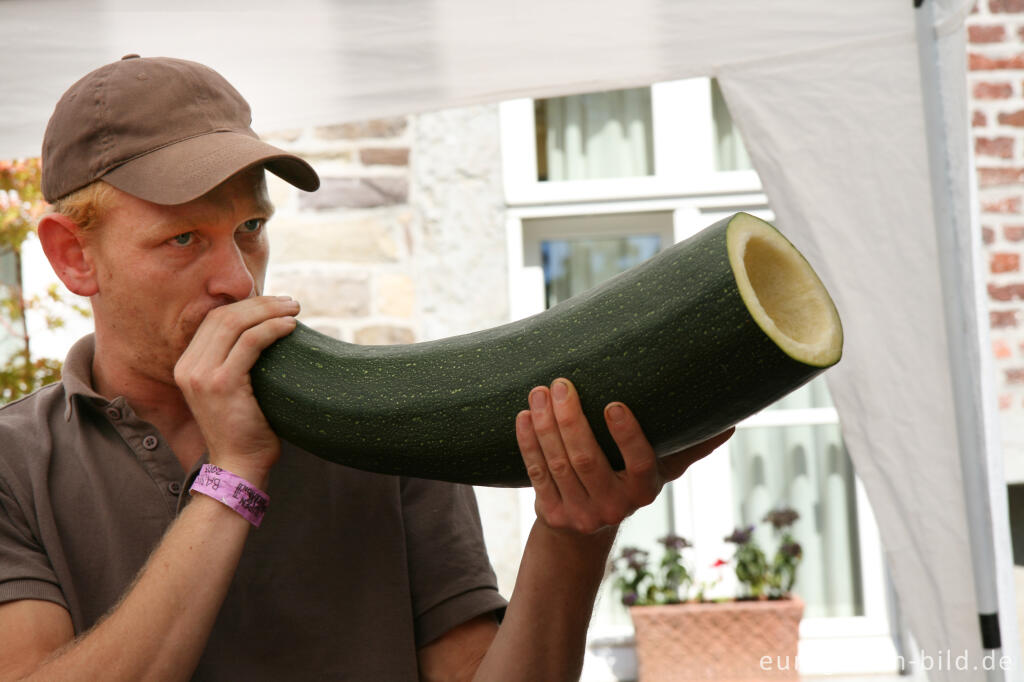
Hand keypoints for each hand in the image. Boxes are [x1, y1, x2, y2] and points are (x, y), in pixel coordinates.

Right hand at [173, 295, 299, 482]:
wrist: (240, 465)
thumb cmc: (247, 429)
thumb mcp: (233, 390)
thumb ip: (237, 362)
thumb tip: (266, 332)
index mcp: (187, 365)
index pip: (214, 320)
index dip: (245, 306)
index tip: (274, 304)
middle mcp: (188, 367)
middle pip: (224, 316)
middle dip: (260, 303)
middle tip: (290, 302)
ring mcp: (202, 375)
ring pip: (236, 324)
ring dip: (269, 310)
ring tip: (294, 309)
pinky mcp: (222, 383)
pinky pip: (250, 342)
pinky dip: (272, 328)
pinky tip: (290, 327)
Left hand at [515, 378, 732, 535]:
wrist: (585, 530)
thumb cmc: (627, 480)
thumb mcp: (661, 468)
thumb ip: (690, 445)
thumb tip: (732, 421)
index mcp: (643, 489)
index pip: (639, 462)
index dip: (626, 435)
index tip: (614, 404)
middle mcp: (613, 506)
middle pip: (586, 459)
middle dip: (571, 419)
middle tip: (560, 383)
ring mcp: (580, 513)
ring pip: (558, 464)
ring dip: (545, 425)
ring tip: (539, 392)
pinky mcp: (552, 514)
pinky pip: (537, 474)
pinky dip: (528, 444)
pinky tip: (524, 417)